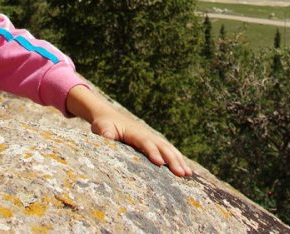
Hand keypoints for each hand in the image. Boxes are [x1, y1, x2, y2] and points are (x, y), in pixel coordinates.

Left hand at [66, 85, 192, 176]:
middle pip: (162, 147)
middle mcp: (146, 134)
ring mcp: (151, 137)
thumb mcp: (101, 128)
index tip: (159, 163)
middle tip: (182, 174)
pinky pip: (167, 150)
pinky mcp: (152, 142)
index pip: (145, 143)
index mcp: (134, 132)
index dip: (152, 152)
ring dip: (178, 160)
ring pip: (168, 149)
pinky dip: (176, 159)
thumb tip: (108, 138)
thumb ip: (105, 133)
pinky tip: (183, 169)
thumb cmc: (104, 124)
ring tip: (188, 174)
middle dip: (172, 160)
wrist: (108, 115)